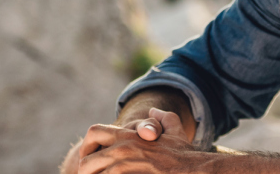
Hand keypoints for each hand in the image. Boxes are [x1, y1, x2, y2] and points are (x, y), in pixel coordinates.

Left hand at [75, 108, 210, 173]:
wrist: (194, 170)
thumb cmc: (184, 155)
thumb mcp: (175, 130)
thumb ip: (163, 118)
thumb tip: (154, 111)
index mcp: (128, 135)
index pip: (93, 133)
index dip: (87, 146)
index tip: (89, 158)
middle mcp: (123, 149)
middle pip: (86, 161)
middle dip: (85, 171)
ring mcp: (125, 165)